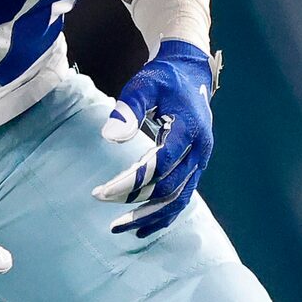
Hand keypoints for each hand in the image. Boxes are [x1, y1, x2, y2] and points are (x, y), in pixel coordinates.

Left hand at [94, 39, 215, 236]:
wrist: (190, 74)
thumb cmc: (163, 79)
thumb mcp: (143, 86)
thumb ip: (127, 110)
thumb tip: (110, 138)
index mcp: (189, 130)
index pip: (160, 166)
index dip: (131, 182)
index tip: (101, 192)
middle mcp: (200, 150)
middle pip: (169, 188)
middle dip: (134, 200)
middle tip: (101, 200)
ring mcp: (200, 161)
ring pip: (178, 199)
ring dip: (150, 216)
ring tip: (120, 228)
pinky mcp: (195, 166)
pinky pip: (182, 197)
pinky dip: (163, 215)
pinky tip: (142, 228)